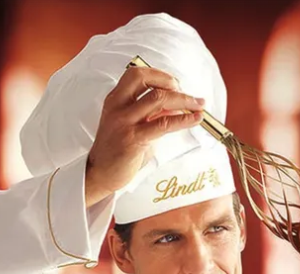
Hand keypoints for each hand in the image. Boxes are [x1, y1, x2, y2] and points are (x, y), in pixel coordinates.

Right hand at [85, 66, 204, 206]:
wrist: (99, 174)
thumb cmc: (117, 151)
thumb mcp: (133, 126)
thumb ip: (152, 115)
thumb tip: (178, 106)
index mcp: (115, 100)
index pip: (137, 74)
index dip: (159, 75)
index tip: (175, 85)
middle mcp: (117, 107)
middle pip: (146, 79)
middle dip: (172, 82)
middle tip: (188, 95)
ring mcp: (124, 122)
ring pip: (158, 98)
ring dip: (184, 99)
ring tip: (199, 106)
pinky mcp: (133, 139)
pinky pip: (163, 124)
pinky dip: (183, 119)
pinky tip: (195, 119)